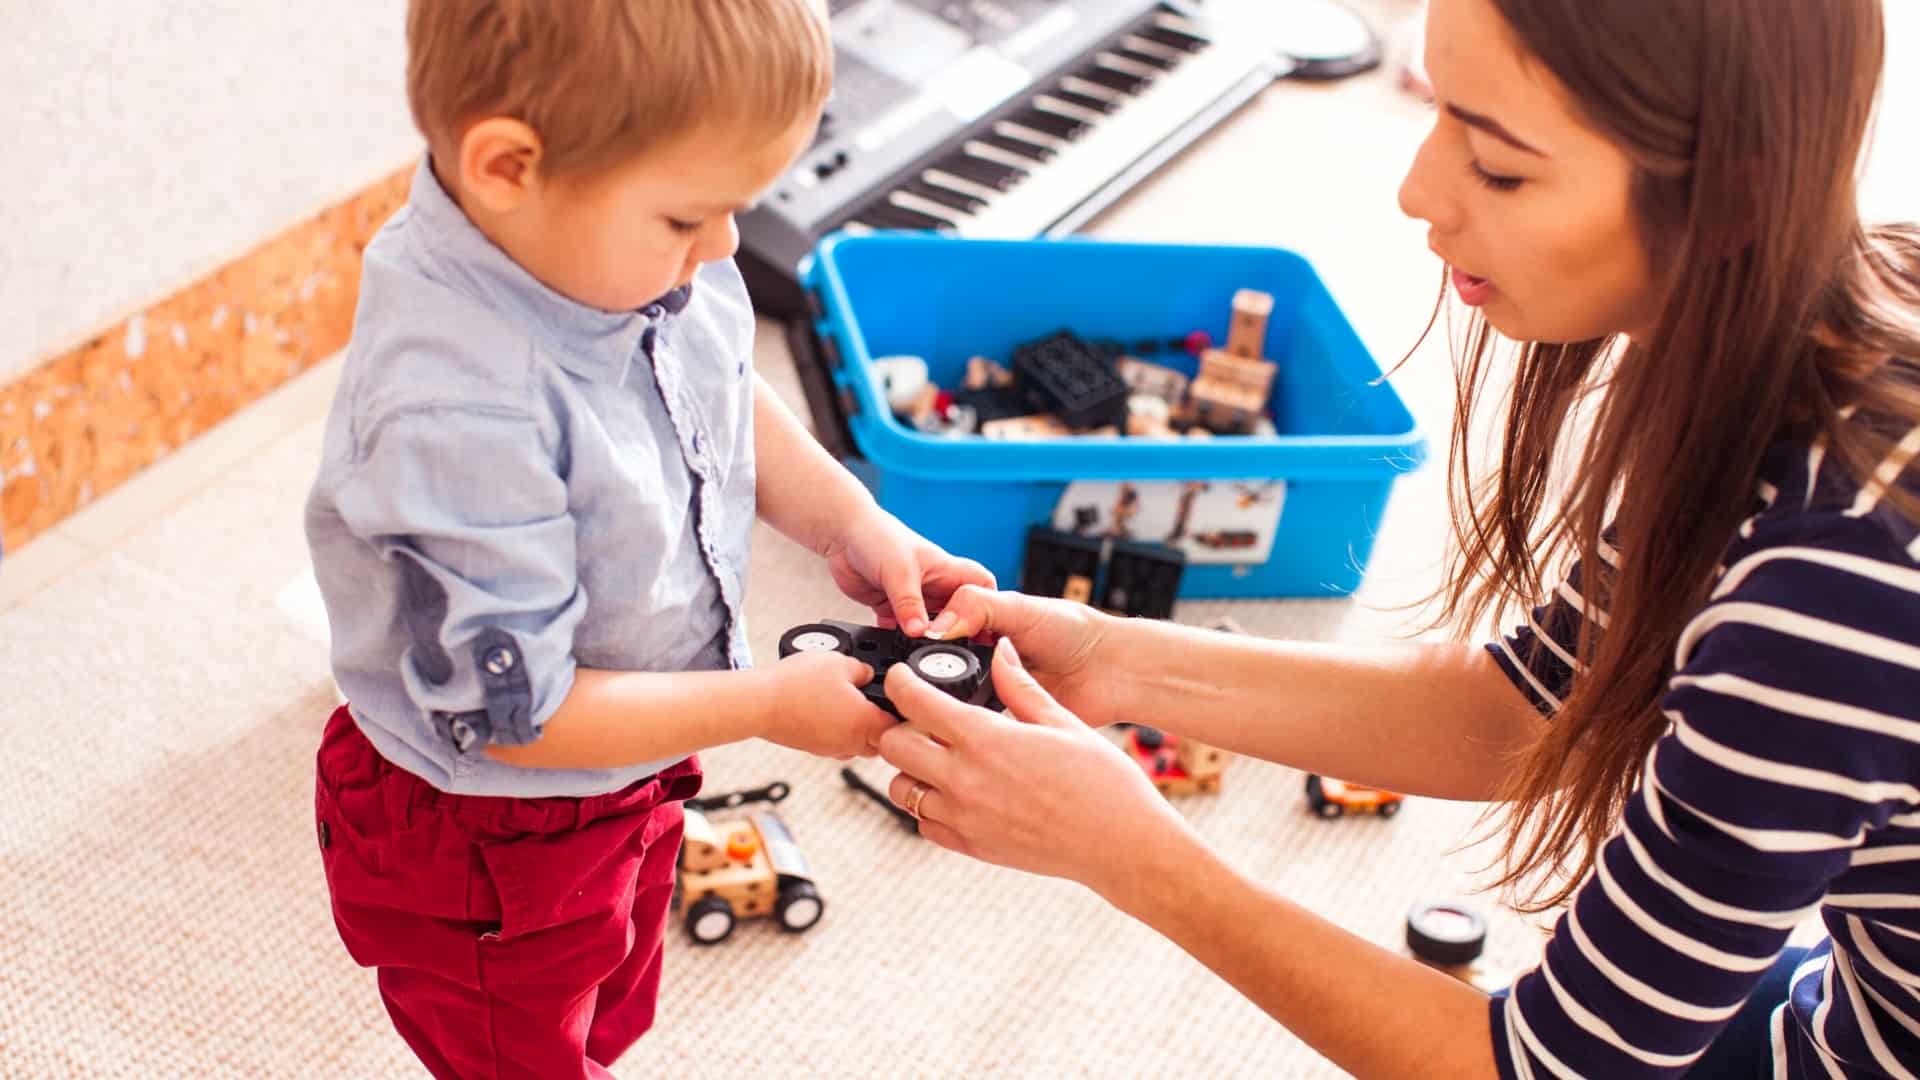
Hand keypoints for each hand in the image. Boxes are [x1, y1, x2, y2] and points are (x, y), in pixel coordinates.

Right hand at [760, 650, 893, 759]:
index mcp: (866, 724)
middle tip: (883, 701)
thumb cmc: (797, 684)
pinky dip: (841, 730)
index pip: (902, 728)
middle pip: (883, 741)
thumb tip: (869, 674)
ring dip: (862, 728)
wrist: (759, 704)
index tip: (906, 701)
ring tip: (855, 702)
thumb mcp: (840, 662)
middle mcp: (852, 743)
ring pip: (860, 744)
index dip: (908, 714)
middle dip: (886, 724)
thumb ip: (864, 669)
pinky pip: (838, 742)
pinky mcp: (814, 748)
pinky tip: (831, 709)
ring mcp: (831, 749)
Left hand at [818, 506, 994, 636]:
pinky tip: (895, 649)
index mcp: (946, 571)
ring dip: (927, 639)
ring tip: (924, 654)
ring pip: (930, 626)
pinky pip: (901, 630)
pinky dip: (898, 640)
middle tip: (954, 652)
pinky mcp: (891, 607)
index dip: (988, 608)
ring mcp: (913, 599)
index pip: (982, 588)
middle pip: (957, 615)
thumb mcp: (899, 571)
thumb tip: (919, 632)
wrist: (842, 533)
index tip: (985, 630)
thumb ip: (909, 603)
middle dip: (958, 632)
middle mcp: (933, 586)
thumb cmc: (877, 535)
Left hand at [875, 637, 1190, 896]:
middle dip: (900, 725)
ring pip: (901, 788)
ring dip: (913, 768)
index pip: (914, 702)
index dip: (900, 682)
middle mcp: (966, 781)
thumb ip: (1020, 686)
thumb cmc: (1103, 782)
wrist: (1122, 844)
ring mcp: (965, 818)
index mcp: (987, 740)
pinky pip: (924, 823)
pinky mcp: (972, 847)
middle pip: (893, 746)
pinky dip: (930, 806)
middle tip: (923, 720)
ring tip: (943, 758)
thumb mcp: (1063, 721)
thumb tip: (1000, 650)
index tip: (904, 678)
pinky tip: (960, 793)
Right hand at [922, 585, 1121, 726]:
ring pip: (951, 704)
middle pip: (935, 675)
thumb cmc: (1073, 631)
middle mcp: (980, 663)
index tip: (902, 653)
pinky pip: (977, 729)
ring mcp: (991, 694)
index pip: (932, 638)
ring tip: (933, 707)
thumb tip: (935, 628)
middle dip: (926, 681)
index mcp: (977, 630)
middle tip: (915, 686)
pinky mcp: (1004, 724)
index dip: (916, 646)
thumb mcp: (1020, 607)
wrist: (1111, 670)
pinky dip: (969, 727)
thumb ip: (976, 607)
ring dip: (945, 706)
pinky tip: (961, 725)